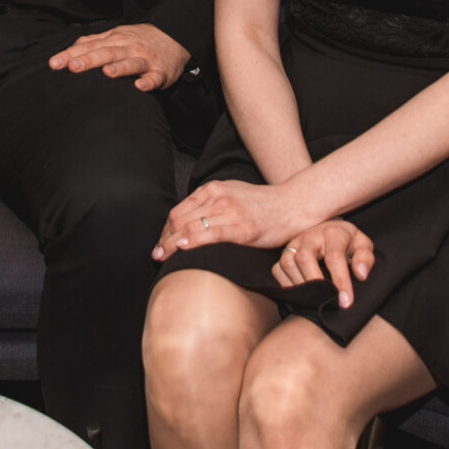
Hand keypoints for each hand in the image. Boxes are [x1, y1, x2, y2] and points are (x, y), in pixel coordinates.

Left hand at [48, 22, 188, 89]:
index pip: (89, 47)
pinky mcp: (162, 72)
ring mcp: (146, 60)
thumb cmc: (138, 40)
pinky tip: (140, 87)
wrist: (175, 37)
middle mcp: (128, 48)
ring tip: (106, 73)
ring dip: (120, 68)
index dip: (71, 55)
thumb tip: (70, 50)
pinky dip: (149, 82)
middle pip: (107, 53)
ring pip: (132, 63)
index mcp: (114, 40)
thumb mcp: (116, 36)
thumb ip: (93, 43)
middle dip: (89, 59)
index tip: (53, 64)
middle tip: (72, 67)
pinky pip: (155, 78)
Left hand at [153, 179, 302, 259]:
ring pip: (190, 228)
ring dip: (171, 245)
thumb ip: (211, 204)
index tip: (160, 245)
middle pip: (179, 220)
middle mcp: (218, 197)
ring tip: (163, 259)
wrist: (292, 205)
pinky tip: (181, 249)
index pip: (178, 211)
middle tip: (156, 256)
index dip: (165, 231)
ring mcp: (230, 212)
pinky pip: (210, 235)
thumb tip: (189, 223)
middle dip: (164, 240)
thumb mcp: (232, 194)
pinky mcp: (242, 228)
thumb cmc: (263, 204)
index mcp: (213, 189)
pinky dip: (191, 242)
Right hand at [272, 220, 374, 308]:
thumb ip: (365, 258)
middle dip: (315, 282)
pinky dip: (287, 285)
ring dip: (301, 285)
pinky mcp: (282, 253)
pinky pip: (277, 270)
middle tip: (326, 302)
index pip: (335, 257)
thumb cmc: (347, 242)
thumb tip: (361, 274)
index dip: (340, 281)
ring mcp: (293, 244)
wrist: (329, 228)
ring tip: (315, 300)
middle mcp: (309, 236)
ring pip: (288, 263)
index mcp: (332, 233)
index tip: (345, 302)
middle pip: (305, 257)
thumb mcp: (362, 245)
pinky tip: (301, 294)